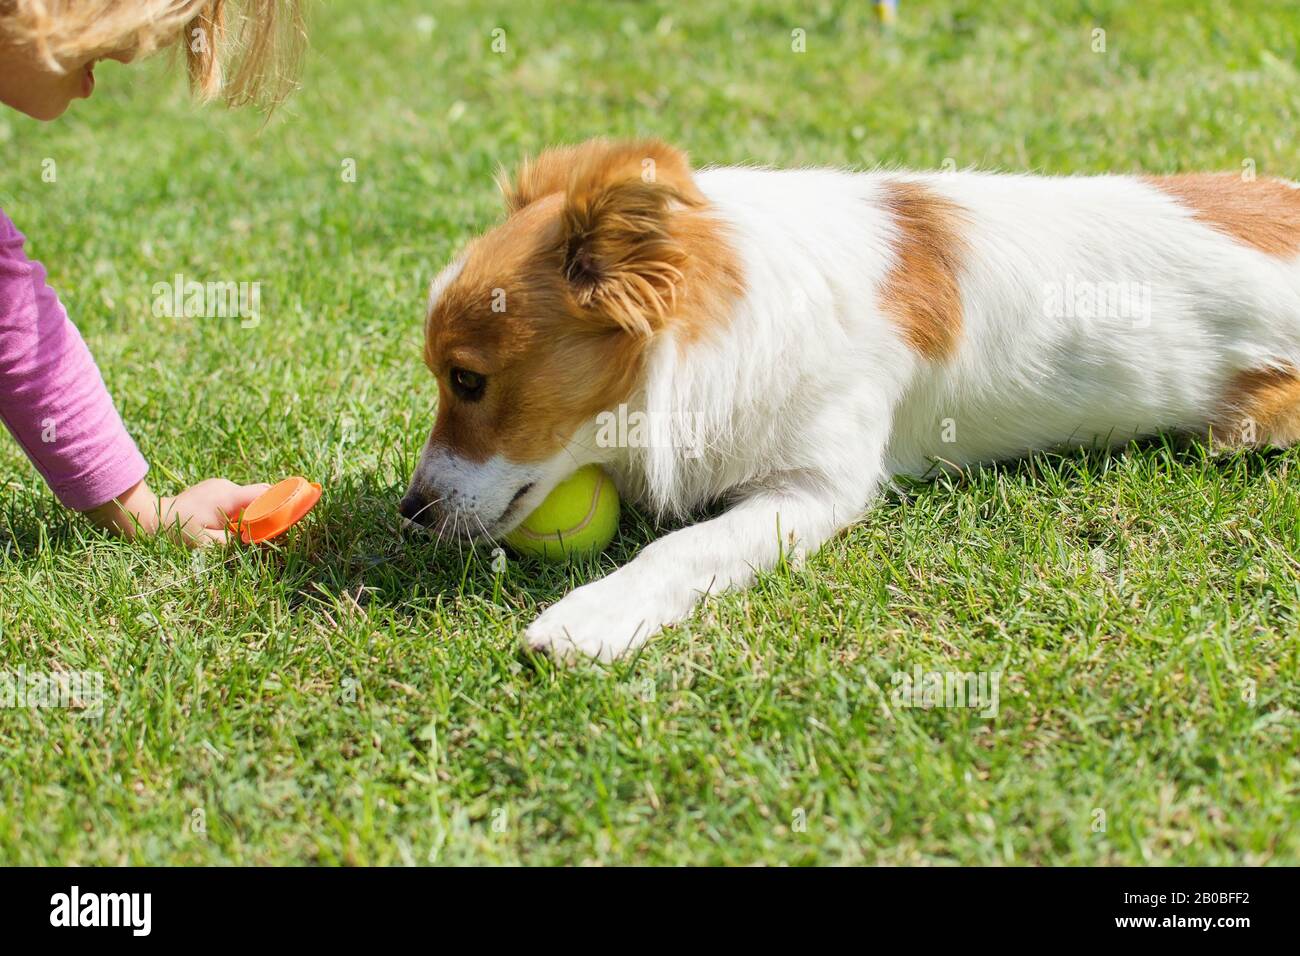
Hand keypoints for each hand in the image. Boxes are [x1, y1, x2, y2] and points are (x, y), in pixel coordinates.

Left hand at [85, 477, 271, 547]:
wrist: (148, 518)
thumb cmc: (175, 532)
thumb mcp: (208, 544)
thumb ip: (235, 543)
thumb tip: (255, 541)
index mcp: (228, 497)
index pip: (265, 493)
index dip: (283, 500)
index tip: (297, 508)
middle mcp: (226, 486)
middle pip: (260, 493)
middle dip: (272, 507)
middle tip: (279, 524)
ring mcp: (218, 486)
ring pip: (247, 497)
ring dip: (254, 511)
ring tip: (253, 530)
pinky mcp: (212, 490)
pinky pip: (236, 499)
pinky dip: (242, 510)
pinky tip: (235, 525)